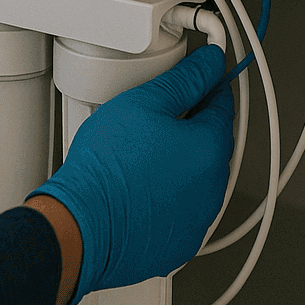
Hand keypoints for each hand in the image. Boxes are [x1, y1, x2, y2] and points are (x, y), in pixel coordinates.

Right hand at [30, 44, 234, 304]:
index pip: (222, 103)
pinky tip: (143, 184)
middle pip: (213, 140)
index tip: (198, 77)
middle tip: (160, 113)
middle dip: (193, 123)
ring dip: (182, 160)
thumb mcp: (143, 104)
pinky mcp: (180, 241)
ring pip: (199, 175)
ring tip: (144, 152)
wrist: (82, 227)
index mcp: (210, 148)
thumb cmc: (107, 169)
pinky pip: (184, 207)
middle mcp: (214, 187)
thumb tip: (209, 63)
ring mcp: (199, 218)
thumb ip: (184, 80)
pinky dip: (171, 193)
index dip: (208, 83)